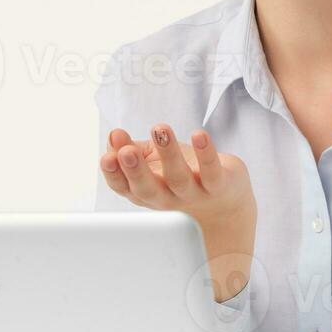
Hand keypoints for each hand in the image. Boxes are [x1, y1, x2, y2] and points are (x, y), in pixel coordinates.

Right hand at [100, 124, 255, 301]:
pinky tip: (199, 135)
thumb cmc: (181, 176)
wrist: (225, 203)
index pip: (124, 187)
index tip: (107, 156)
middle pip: (148, 189)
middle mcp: (167, 198)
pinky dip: (206, 153)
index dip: (114, 173)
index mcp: (145, 191)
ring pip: (178, 178)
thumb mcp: (152, 162)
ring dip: (168, 153)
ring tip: (160, 128)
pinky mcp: (219, 185)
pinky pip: (212, 171)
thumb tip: (113, 136)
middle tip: (126, 152)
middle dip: (136, 171)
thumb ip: (130, 149)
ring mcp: (193, 194)